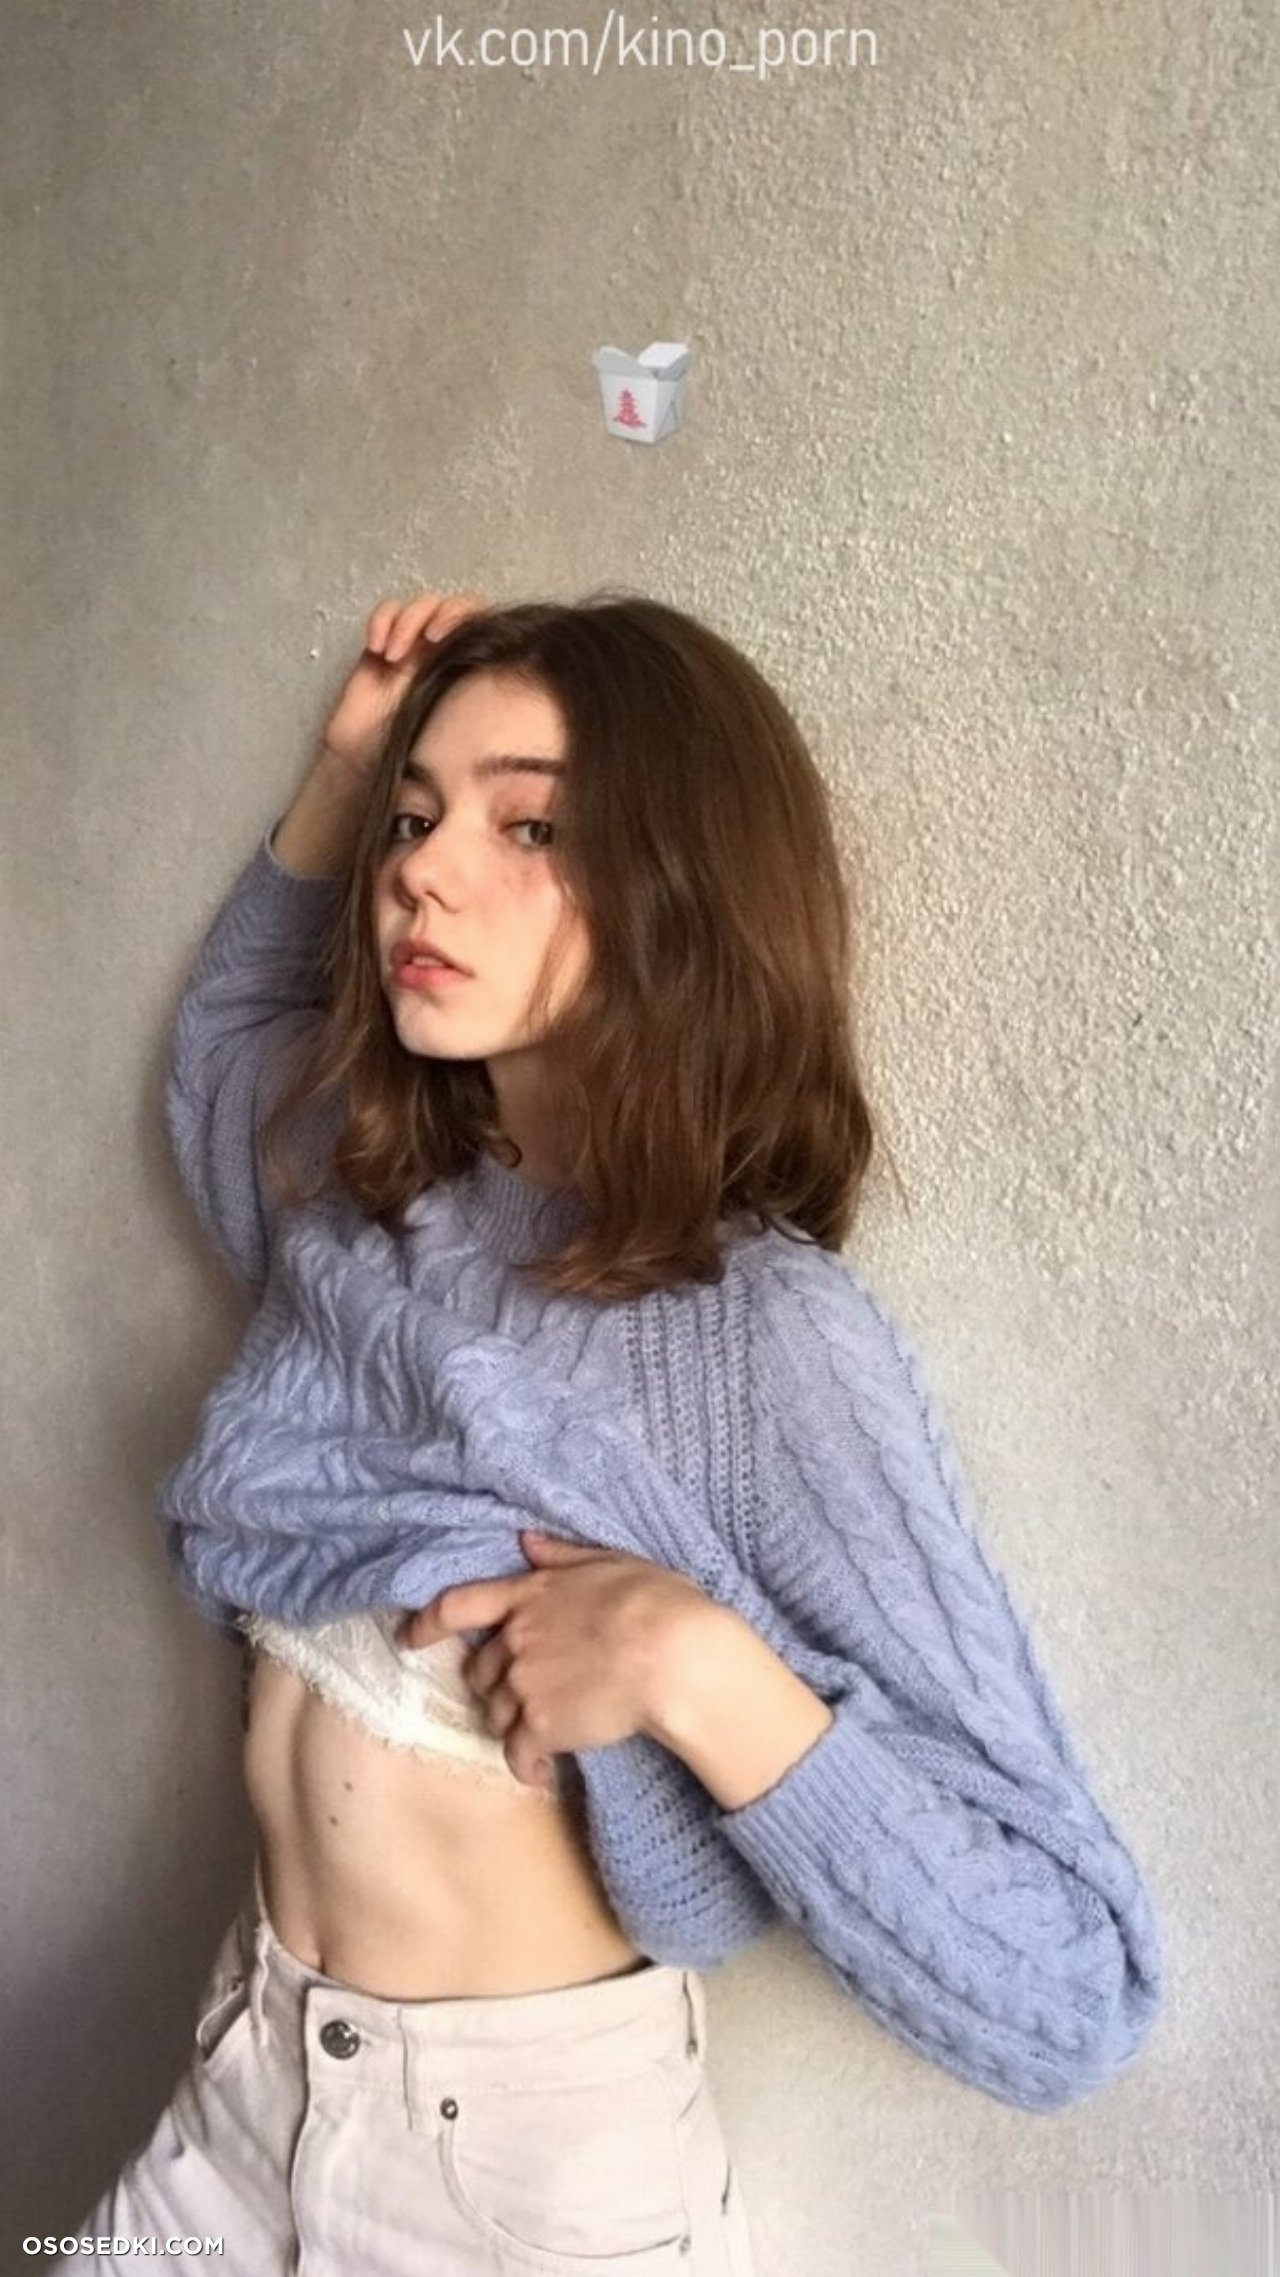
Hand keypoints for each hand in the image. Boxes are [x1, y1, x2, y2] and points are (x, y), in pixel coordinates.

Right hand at [321, 589, 488, 780]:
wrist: (368, 760)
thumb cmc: (411, 753)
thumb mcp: (454, 731)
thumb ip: (475, 706)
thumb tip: (499, 687)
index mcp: (468, 667)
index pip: (481, 621)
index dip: (467, 617)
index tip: (448, 639)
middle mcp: (444, 652)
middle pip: (452, 604)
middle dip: (439, 614)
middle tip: (428, 638)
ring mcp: (415, 646)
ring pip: (421, 605)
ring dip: (407, 621)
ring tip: (394, 655)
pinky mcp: (385, 644)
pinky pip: (387, 611)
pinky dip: (381, 621)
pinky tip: (377, 647)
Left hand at [395, 1532, 713, 1791]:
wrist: (674, 1658)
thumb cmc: (655, 1603)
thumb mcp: (610, 1562)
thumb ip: (562, 1556)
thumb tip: (526, 1542)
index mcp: (528, 1595)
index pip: (457, 1605)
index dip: (427, 1623)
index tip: (410, 1637)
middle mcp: (515, 1639)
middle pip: (480, 1670)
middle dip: (493, 1683)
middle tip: (522, 1695)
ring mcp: (524, 1685)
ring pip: (495, 1713)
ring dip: (511, 1724)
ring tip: (540, 1734)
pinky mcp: (540, 1728)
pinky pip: (517, 1756)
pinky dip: (526, 1768)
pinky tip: (542, 1774)